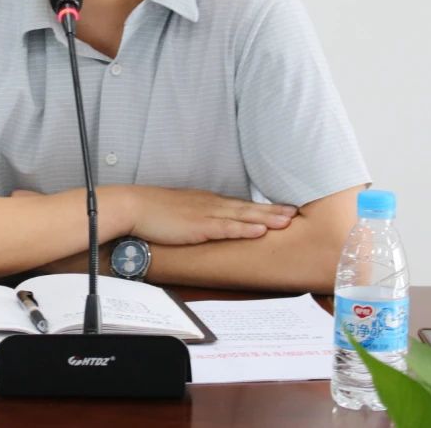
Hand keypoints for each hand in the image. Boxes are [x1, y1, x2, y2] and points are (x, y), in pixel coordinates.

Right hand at [120, 187, 296, 244]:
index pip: (239, 204)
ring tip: (288, 220)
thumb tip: (204, 225)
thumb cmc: (152, 210)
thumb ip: (195, 216)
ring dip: (266, 217)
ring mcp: (206, 214)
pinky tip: (260, 230)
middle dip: (273, 210)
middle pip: (247, 207)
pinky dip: (245, 228)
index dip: (261, 206)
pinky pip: (227, 228)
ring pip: (243, 216)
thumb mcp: (179, 211)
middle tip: (296, 211)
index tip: (281, 208)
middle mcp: (211, 204)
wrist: (134, 207)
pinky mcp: (199, 226)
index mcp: (206, 201)